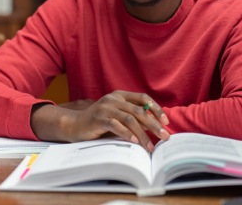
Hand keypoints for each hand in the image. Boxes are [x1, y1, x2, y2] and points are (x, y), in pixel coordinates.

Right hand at [31, 91, 169, 152]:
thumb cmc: (100, 122)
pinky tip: (134, 141)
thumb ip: (132, 117)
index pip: (142, 98)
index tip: (165, 121)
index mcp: (119, 95)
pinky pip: (115, 125)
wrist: (76, 124)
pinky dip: (126, 133)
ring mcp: (105, 107)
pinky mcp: (98, 118)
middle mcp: (113, 99)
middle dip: (154, 124)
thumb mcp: (117, 116)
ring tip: (150, 146)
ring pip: (129, 119)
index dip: (155, 108)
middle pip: (138, 110)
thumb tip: (154, 126)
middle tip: (165, 136)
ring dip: (142, 134)